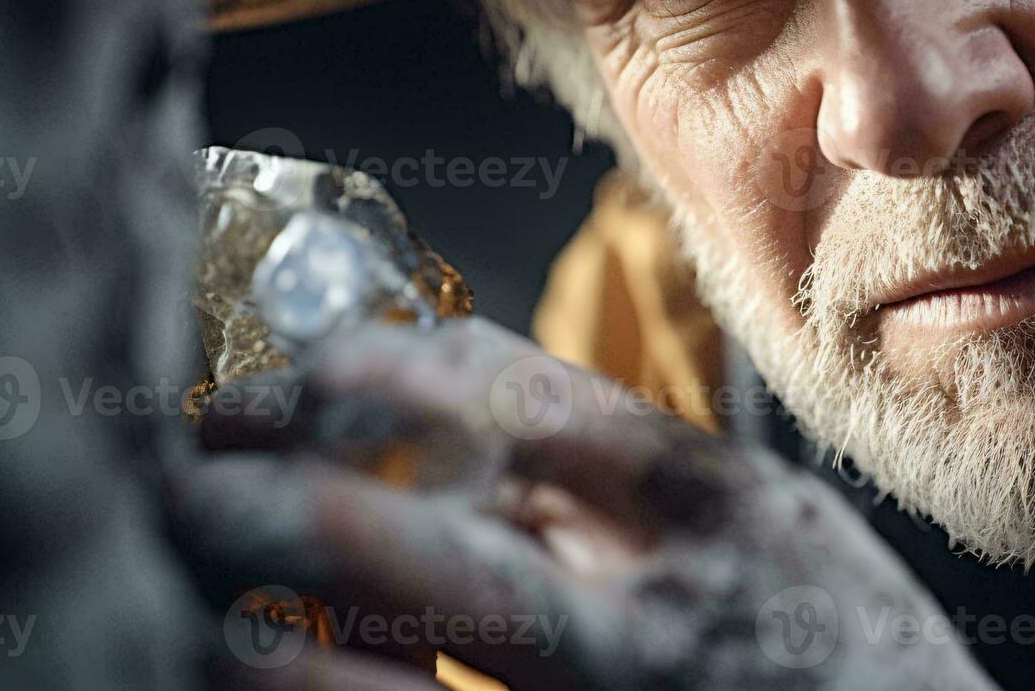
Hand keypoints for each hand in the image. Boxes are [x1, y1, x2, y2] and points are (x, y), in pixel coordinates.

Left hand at [169, 318, 995, 689]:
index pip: (521, 402)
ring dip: (252, 641)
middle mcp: (660, 626)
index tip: (293, 374)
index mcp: (720, 514)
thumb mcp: (778, 535)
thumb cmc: (856, 665)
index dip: (373, 378)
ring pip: (375, 689)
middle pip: (412, 543)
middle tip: (178, 477)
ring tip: (186, 595)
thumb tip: (458, 419)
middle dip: (264, 503)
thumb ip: (630, 478)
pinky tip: (257, 678)